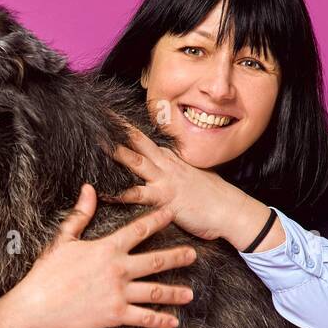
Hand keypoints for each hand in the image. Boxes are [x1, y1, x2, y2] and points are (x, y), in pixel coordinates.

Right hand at [0, 182, 195, 327]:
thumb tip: (89, 189)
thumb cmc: (48, 272)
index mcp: (107, 249)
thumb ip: (81, 214)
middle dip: (177, 257)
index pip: (139, 230)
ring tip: (190, 294)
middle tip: (194, 255)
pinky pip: (143, 318)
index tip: (172, 212)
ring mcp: (118, 293)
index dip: (158, 219)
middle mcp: (117, 270)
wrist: (37, 305)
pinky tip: (174, 321)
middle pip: (155, 261)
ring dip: (174, 292)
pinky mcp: (115, 315)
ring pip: (154, 291)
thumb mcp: (63, 239)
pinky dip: (160, 320)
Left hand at [102, 122, 284, 251]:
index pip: (145, 137)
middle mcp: (166, 164)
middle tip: (97, 116)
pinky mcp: (165, 199)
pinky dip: (120, 193)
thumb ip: (178, 169)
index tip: (109, 116)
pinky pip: (139, 195)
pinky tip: (104, 192)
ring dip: (116, 152)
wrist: (231, 211)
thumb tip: (167, 165)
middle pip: (137, 140)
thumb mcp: (195, 175)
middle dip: (117, 128)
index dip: (126, 127)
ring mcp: (165, 180)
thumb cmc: (214, 197)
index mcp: (171, 158)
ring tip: (95, 142)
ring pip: (136, 161)